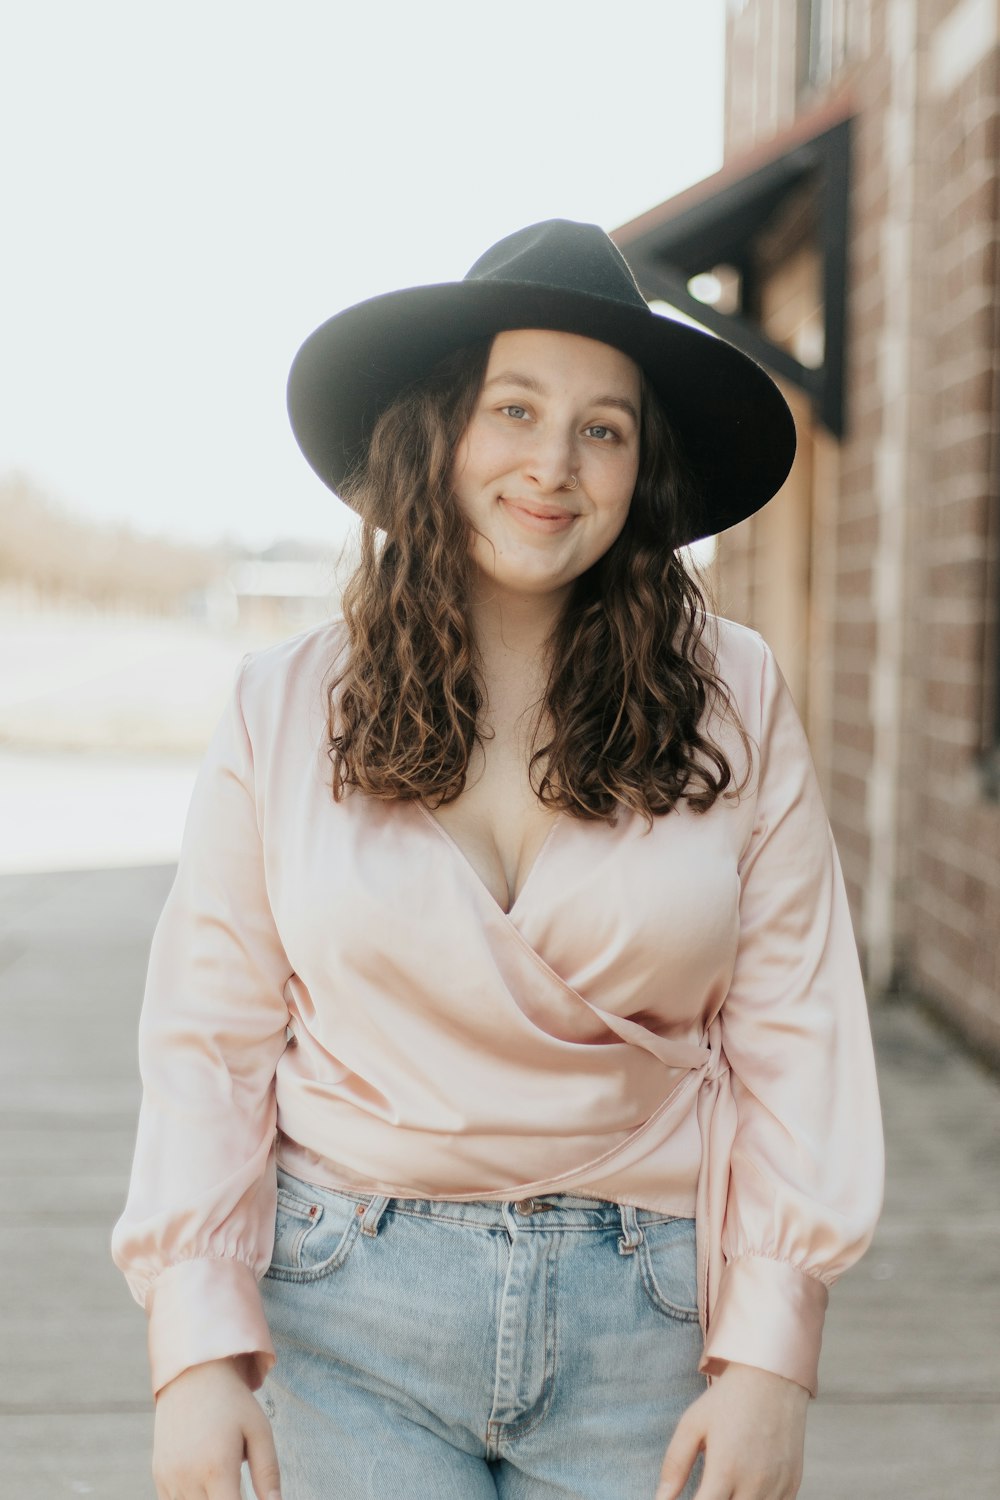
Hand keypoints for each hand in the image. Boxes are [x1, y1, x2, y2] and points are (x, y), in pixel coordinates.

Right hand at [152, 1355, 281, 1499]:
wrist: (194, 1373)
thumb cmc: (233, 1402)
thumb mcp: (259, 1431)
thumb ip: (268, 1474)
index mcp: (217, 1469)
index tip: (250, 1497)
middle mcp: (188, 1478)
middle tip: (237, 1484)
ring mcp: (169, 1479)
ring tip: (223, 1478)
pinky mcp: (159, 1475)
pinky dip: (192, 1498)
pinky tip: (206, 1480)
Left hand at [655, 1361, 808, 1498]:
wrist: (772, 1377)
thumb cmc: (728, 1400)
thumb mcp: (693, 1424)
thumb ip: (675, 1465)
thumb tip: (661, 1499)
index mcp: (725, 1470)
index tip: (693, 1496)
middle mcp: (754, 1484)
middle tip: (708, 1488)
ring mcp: (777, 1487)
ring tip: (726, 1487)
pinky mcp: (792, 1485)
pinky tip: (746, 1487)